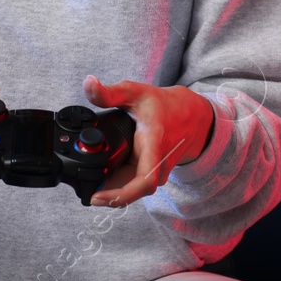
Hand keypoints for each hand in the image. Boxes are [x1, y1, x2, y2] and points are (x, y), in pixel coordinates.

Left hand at [83, 75, 214, 207]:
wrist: (192, 117)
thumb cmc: (164, 105)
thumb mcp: (137, 93)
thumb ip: (110, 92)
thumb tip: (88, 83)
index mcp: (154, 145)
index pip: (145, 181)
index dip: (122, 195)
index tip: (99, 197)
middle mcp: (158, 164)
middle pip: (134, 192)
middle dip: (110, 197)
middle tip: (87, 194)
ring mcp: (158, 172)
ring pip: (134, 190)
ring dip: (114, 191)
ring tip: (92, 186)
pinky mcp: (154, 174)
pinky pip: (136, 185)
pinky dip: (120, 185)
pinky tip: (105, 180)